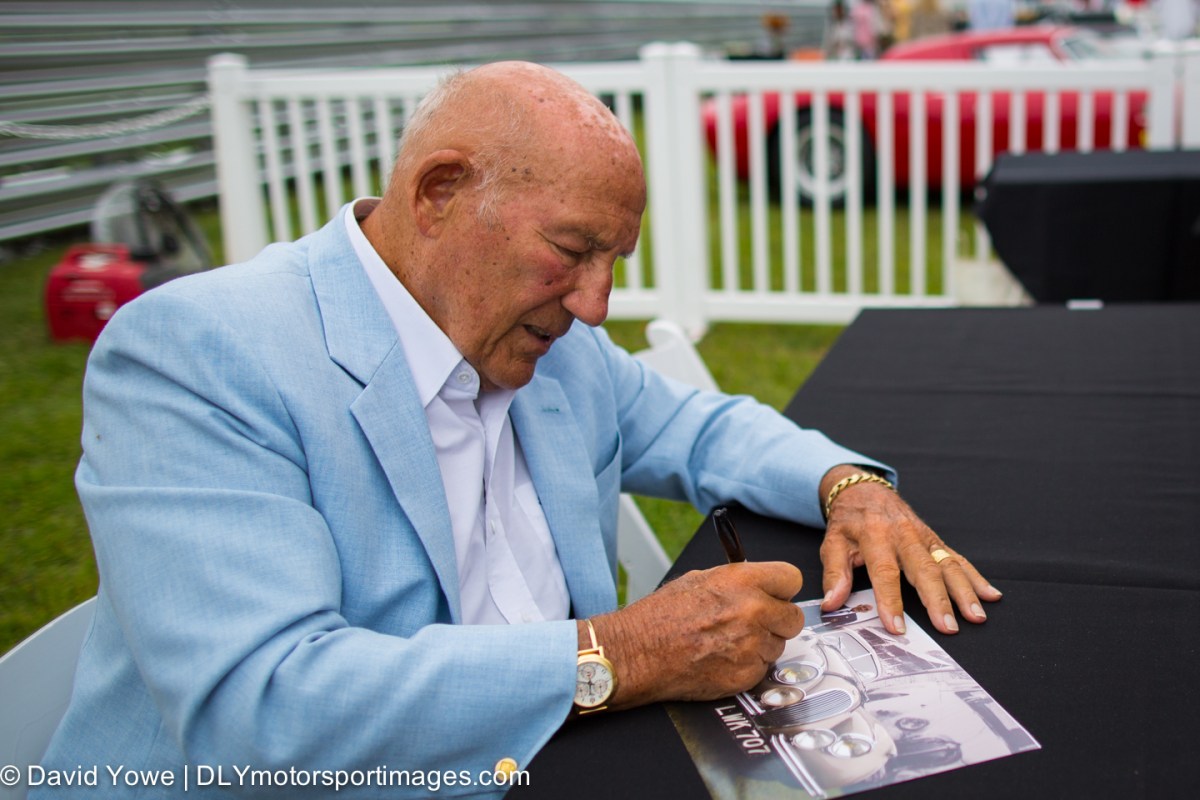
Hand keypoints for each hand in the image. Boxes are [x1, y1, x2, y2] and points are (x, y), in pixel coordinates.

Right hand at [588, 562, 804, 708]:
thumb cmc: (660, 617)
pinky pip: (762, 669)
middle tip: (755, 623)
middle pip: (793, 618)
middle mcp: (753, 611)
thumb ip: (737, 581)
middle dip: (777, 621)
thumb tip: (758, 586)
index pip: (792, 578)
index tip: (776, 595)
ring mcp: (751, 646)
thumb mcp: (699, 580)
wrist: (638, 652)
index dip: (782, 589)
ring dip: (761, 645)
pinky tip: (722, 659)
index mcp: (742, 581)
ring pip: (778, 646)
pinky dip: (747, 666)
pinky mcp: (746, 675)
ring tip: (728, 642)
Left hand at [819, 466, 1001, 635]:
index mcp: (875, 536)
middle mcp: (904, 536)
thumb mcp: (832, 543)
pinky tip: (991, 595)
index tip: (896, 627)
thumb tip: (831, 604)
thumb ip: (834, 574)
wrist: (865, 491)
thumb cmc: (848, 522)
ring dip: (964, 592)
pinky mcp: (935, 540)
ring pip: (947, 564)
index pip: (885, 573)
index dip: (891, 601)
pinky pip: (958, 558)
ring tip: (976, 616)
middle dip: (938, 600)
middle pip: (924, 570)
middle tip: (947, 627)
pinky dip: (976, 577)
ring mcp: (924, 537)